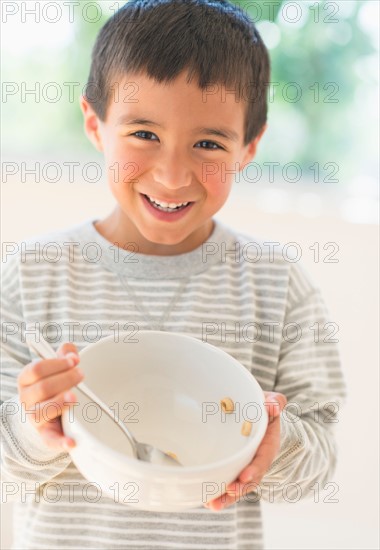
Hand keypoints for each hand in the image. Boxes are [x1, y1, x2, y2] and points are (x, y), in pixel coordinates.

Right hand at [17, 342, 82, 451]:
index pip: (37, 369)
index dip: (56, 364)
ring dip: (59, 403)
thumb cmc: (53, 384)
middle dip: (65, 379)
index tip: (74, 360)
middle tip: (81, 374)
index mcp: (26, 380)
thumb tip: (71, 351)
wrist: (46, 412)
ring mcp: (34, 418)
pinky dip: (60, 442)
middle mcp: (26, 399)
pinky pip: (50, 440)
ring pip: (43, 411)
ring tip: (74, 397)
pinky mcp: (45, 435)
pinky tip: (71, 442)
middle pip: (43, 388)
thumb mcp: (56, 368)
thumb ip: (63, 355)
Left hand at [204, 391, 286, 510]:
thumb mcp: (271, 402)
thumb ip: (275, 402)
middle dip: (239, 489)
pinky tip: (206, 501)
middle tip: (228, 492)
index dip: (254, 470)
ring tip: (212, 504)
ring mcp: (244, 467)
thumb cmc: (262, 407)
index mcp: (267, 446)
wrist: (256, 415)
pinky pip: (227, 482)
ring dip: (226, 497)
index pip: (262, 461)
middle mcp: (256, 461)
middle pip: (249, 480)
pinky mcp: (233, 468)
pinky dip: (218, 493)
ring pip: (237, 486)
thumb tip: (273, 406)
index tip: (244, 476)